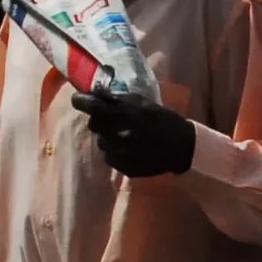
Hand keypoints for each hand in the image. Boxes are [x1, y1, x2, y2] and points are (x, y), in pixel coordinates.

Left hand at [72, 91, 195, 176]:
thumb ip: (117, 99)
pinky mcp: (123, 168)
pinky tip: (129, 149)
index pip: (91, 106)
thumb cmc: (163, 119)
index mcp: (124, 115)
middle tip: (111, 119)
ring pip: (101, 142)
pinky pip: (109, 157)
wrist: (182, 147)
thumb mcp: (142, 102)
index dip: (81, 101)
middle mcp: (118, 135)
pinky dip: (115, 152)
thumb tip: (94, 93)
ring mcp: (120, 154)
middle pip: (93, 125)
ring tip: (124, 135)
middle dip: (99, 120)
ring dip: (108, 137)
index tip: (78, 99)